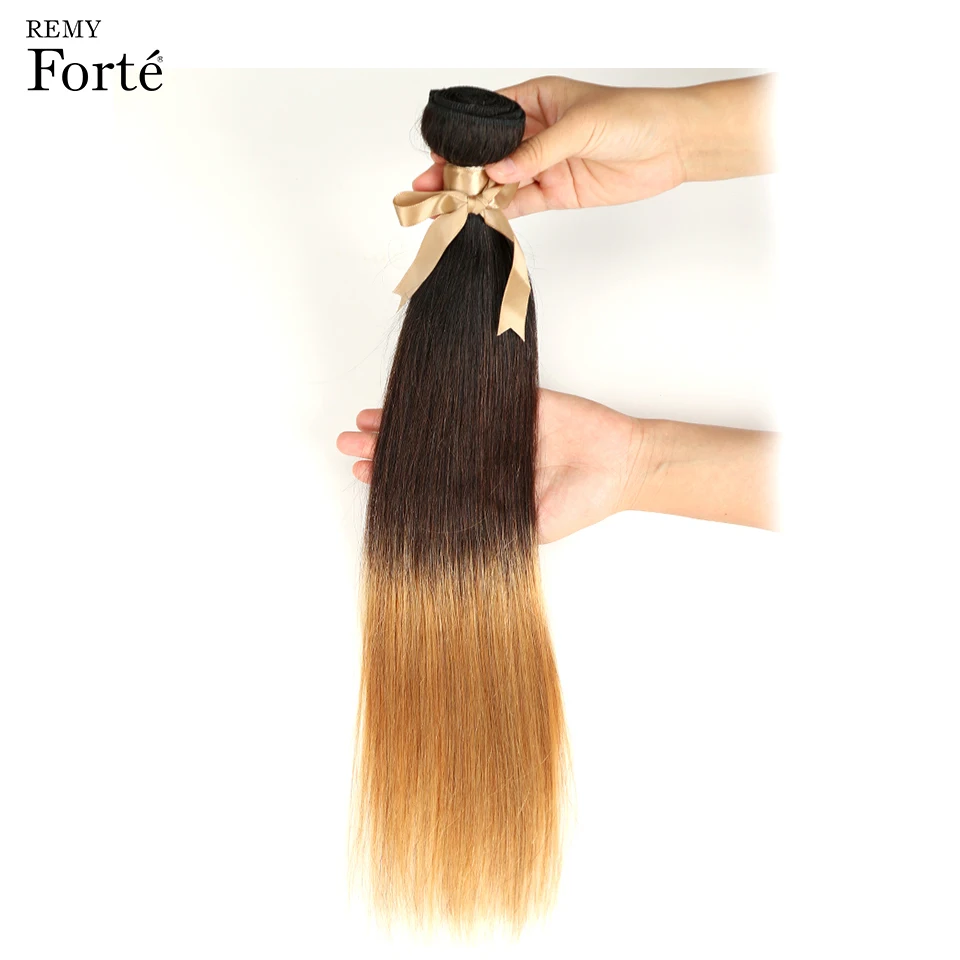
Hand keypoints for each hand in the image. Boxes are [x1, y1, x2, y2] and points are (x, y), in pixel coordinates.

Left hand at [337, 388, 649, 543]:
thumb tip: (435, 530)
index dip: (394, 478)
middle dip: (384, 446)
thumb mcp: (529, 526)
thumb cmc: (580, 502)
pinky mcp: (513, 401)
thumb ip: (489, 522)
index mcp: (482, 488)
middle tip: (349, 442)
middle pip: (423, 450)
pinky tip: (414, 395)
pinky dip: (443, 395)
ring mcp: (495, 428)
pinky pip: (473, 396)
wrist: (621, 465)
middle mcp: (482, 457)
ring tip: (366, 419)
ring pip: (438, 422)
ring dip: (401, 420)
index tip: (364, 473)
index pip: (427, 483)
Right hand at [411, 74, 773, 218]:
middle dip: (458, 169)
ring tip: (446, 205)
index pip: (488, 118)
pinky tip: (479, 215)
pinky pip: (522, 203)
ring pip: (500, 181)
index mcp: (536, 101)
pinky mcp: (558, 192)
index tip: (437, 151)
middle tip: (429, 185)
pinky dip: (501, 210)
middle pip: (487, 154)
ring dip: (474, 194)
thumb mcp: (579, 126)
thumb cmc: (633, 117)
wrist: (672, 145)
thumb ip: (537, 152)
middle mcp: (535, 133)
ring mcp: (545, 165)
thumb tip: (498, 173)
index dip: (460, 136)